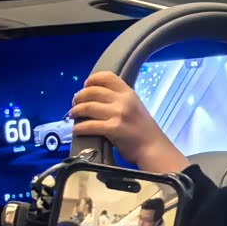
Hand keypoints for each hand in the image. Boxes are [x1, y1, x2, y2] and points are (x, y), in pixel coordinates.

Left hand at [70, 72, 187, 173]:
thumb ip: (120, 101)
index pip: (107, 77)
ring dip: (76, 111)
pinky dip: (79, 128)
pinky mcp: (114, 128)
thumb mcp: (135, 107)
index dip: (92, 79)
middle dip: (79, 97)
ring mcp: (119, 114)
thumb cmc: (143, 131)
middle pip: (92, 91)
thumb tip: (96, 99)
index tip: (85, 86)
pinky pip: (89, 125)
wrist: (153, 148)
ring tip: (73, 116)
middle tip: (74, 104)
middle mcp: (123, 100)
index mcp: (129, 93)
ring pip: (88, 107)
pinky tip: (76, 130)